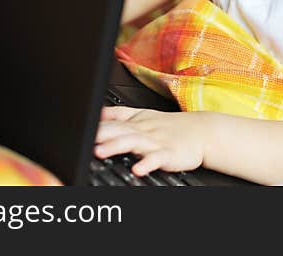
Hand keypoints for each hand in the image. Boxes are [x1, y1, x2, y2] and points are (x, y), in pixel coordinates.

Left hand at [94, 106, 208, 175]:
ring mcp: (155, 142)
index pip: (111, 120)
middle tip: (84, 138)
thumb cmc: (170, 126)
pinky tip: (137, 169)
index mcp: (135, 121)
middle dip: (100, 134)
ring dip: (116, 146)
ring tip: (100, 152)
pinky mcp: (169, 154)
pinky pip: (156, 159)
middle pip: (118, 130)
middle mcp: (143, 130)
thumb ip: (119, 114)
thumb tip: (97, 112)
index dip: (95, 124)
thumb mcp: (143, 115)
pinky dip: (147, 163)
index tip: (80, 126)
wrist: (202, 132)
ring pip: (133, 143)